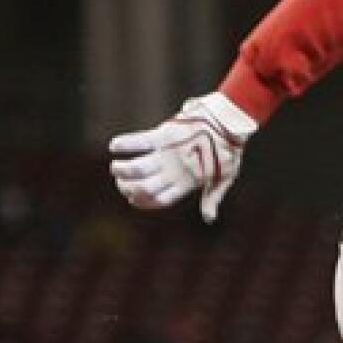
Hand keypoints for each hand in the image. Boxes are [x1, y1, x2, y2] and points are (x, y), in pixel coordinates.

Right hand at [109, 92, 256, 221]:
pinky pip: (139, 141)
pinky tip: (113, 146)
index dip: (144, 202)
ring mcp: (168, 153)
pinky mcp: (164, 134)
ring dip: (122, 170)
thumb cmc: (228, 151)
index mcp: (188, 183)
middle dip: (128, 188)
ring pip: (138, 168)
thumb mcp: (223, 178)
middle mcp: (175, 171)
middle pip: (145, 187)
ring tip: (115, 169)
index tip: (132, 199)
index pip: (161, 200)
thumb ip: (212, 198)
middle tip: (121, 183)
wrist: (229, 123)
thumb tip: (209, 219)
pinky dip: (124, 143)